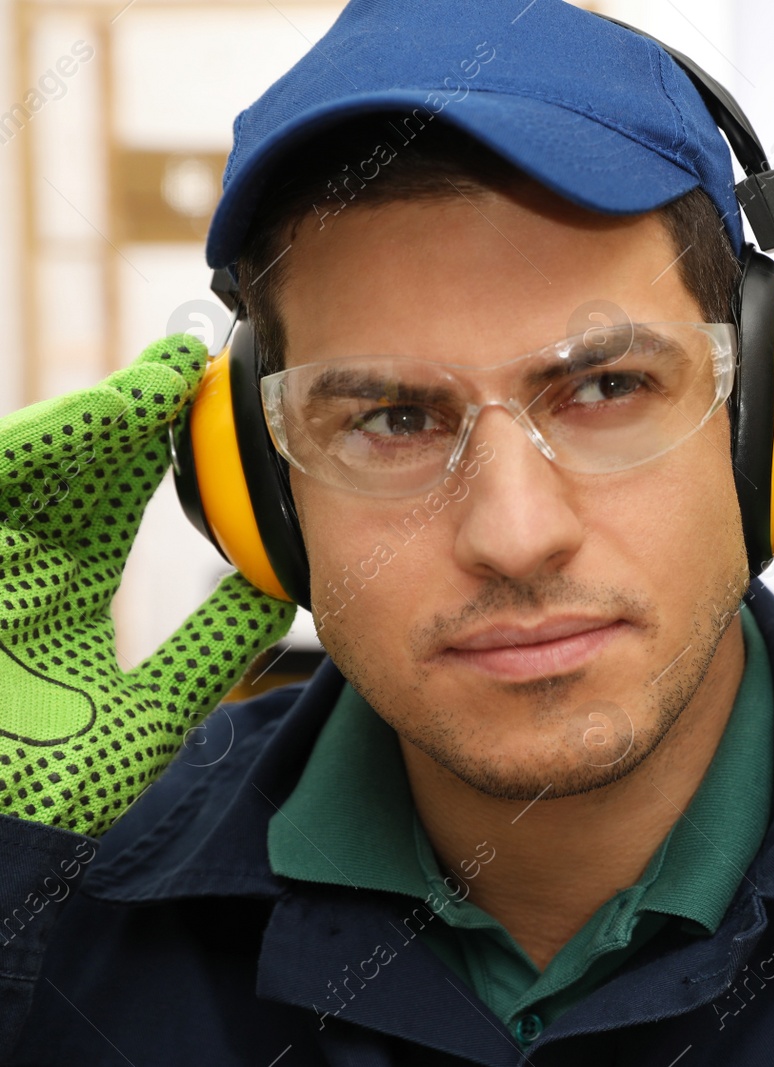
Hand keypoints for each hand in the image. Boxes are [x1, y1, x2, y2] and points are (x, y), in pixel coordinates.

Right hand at [0, 335, 295, 836]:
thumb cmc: (46, 788)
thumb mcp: (152, 706)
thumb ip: (211, 643)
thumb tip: (283, 587)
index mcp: (59, 585)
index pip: (110, 492)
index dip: (155, 441)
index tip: (212, 396)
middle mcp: (14, 563)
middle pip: (72, 462)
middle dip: (129, 408)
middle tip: (194, 362)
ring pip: (27, 463)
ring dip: (92, 417)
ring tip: (161, 380)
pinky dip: (42, 448)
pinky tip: (98, 425)